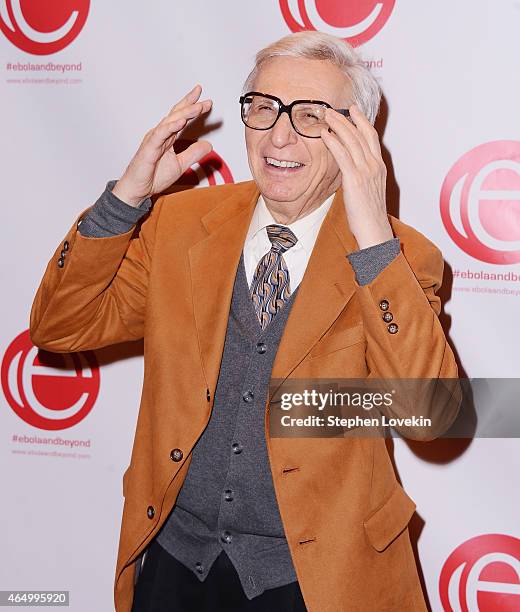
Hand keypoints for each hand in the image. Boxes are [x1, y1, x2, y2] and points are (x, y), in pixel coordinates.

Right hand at [112, 85, 212, 206]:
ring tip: (198, 107)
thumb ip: (193, 153)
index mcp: (168, 137)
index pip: (181, 118)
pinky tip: (181, 122)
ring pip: (170, 121)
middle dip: (191, 106)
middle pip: (177, 115)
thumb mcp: (181, 164)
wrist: (138, 190)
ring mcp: (154, 139)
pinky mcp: (149, 147)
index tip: (207, 102)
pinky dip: (171, 127)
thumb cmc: (153, 176)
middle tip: (206, 101)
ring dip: (185, 113)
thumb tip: (208, 145)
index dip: (193, 108)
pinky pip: (160, 134)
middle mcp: (161, 134)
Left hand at [321, 104, 392, 248]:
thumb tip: (349, 171)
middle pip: (361, 134)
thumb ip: (361, 177)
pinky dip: (334, 142)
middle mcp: (374, 166)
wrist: (374, 232)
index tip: (353, 110)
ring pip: (352, 141)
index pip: (371, 137)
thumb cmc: (369, 217)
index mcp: (379, 168)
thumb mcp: (367, 192)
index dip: (362, 121)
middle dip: (347, 118)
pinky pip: (343, 156)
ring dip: (338, 125)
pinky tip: (325, 134)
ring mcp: (366, 172)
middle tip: (334, 108)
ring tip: (326, 115)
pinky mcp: (355, 180)